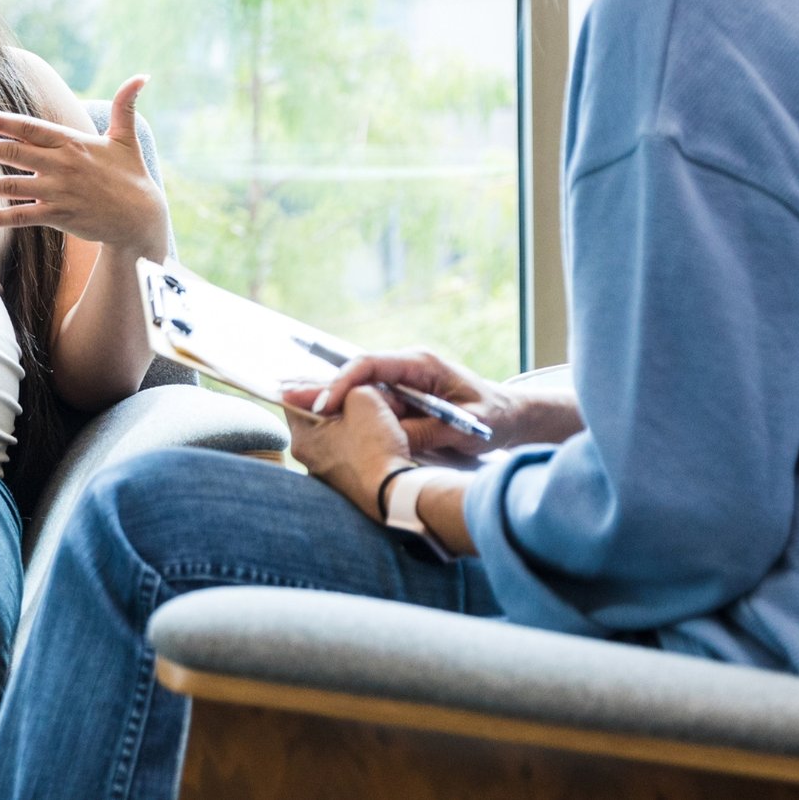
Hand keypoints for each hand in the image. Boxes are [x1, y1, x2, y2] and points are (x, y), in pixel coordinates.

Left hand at [0, 77, 168, 256]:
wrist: (140, 219)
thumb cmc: (131, 175)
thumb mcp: (126, 138)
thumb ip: (126, 105)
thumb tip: (142, 76)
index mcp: (72, 143)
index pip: (30, 128)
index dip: (2, 122)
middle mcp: (62, 166)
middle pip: (14, 153)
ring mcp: (59, 193)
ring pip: (12, 187)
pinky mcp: (59, 217)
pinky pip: (23, 217)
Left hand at [282, 380, 413, 518]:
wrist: (394, 493)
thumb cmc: (374, 446)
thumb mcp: (363, 397)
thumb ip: (350, 386)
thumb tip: (353, 392)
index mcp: (302, 438)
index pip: (295, 399)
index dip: (314, 383)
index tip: (333, 376)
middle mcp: (308, 459)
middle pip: (320, 416)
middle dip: (341, 402)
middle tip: (362, 392)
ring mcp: (327, 474)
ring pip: (338, 434)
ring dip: (355, 421)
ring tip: (379, 413)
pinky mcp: (348, 483)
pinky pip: (352, 452)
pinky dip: (363, 441)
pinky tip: (382, 436)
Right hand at [310, 348, 518, 463]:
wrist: (512, 416)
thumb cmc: (495, 418)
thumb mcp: (465, 427)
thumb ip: (428, 429)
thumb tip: (389, 436)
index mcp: (420, 363)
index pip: (370, 364)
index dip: (343, 383)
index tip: (325, 405)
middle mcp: (406, 367)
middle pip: (355, 373)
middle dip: (323, 386)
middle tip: (286, 396)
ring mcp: (402, 383)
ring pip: (357, 389)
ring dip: (329, 399)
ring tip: (290, 405)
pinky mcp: (402, 399)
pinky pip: (369, 403)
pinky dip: (345, 411)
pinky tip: (318, 419)